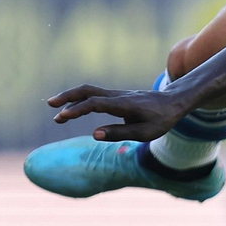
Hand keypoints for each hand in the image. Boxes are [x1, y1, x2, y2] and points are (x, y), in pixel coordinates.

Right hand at [47, 85, 188, 142]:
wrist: (174, 102)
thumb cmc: (162, 119)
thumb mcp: (145, 132)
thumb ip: (119, 133)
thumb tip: (94, 134)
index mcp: (125, 104)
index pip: (96, 103)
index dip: (79, 109)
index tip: (63, 116)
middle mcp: (118, 96)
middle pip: (88, 90)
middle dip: (68, 97)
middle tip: (50, 106)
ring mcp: (117, 95)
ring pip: (90, 91)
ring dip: (71, 98)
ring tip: (55, 111)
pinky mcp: (116, 97)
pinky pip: (95, 96)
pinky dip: (80, 100)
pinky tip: (71, 110)